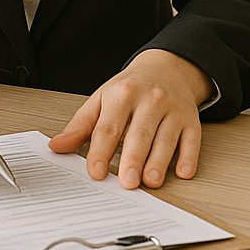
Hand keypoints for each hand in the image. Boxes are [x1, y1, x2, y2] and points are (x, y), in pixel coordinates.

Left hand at [49, 49, 212, 188]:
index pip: (109, 126)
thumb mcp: (103, 98)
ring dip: (159, 160)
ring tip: (150, 180)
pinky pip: (192, 138)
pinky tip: (183, 171)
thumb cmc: (132, 88)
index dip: (101, 151)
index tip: (96, 172)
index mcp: (122, 94)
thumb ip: (81, 125)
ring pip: (166, 137)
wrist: (167, 67)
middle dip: (133, 158)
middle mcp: (150, 100)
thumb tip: (57, 146)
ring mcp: (173, 109)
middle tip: (127, 182)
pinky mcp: (191, 119)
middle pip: (140, 132)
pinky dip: (189, 156)